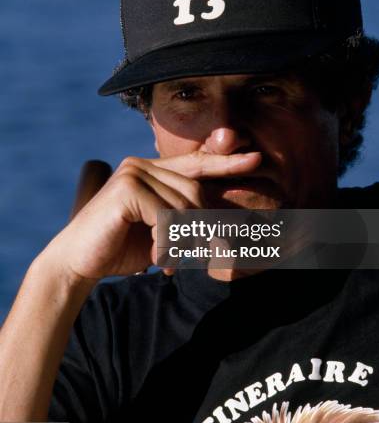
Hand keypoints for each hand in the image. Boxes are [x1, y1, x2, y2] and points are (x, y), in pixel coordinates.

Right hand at [40, 151, 261, 282]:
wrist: (78, 263)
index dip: (225, 161)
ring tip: (170, 260)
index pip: (195, 162)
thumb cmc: (121, 247)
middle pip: (195, 191)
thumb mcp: (160, 232)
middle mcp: (141, 165)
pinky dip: (167, 244)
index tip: (256, 159)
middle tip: (204, 255)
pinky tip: (156, 258)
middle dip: (202, 227)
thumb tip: (220, 227)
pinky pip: (166, 217)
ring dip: (182, 242)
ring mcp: (133, 173)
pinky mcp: (126, 189)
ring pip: (184, 206)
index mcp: (151, 170)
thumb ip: (184, 219)